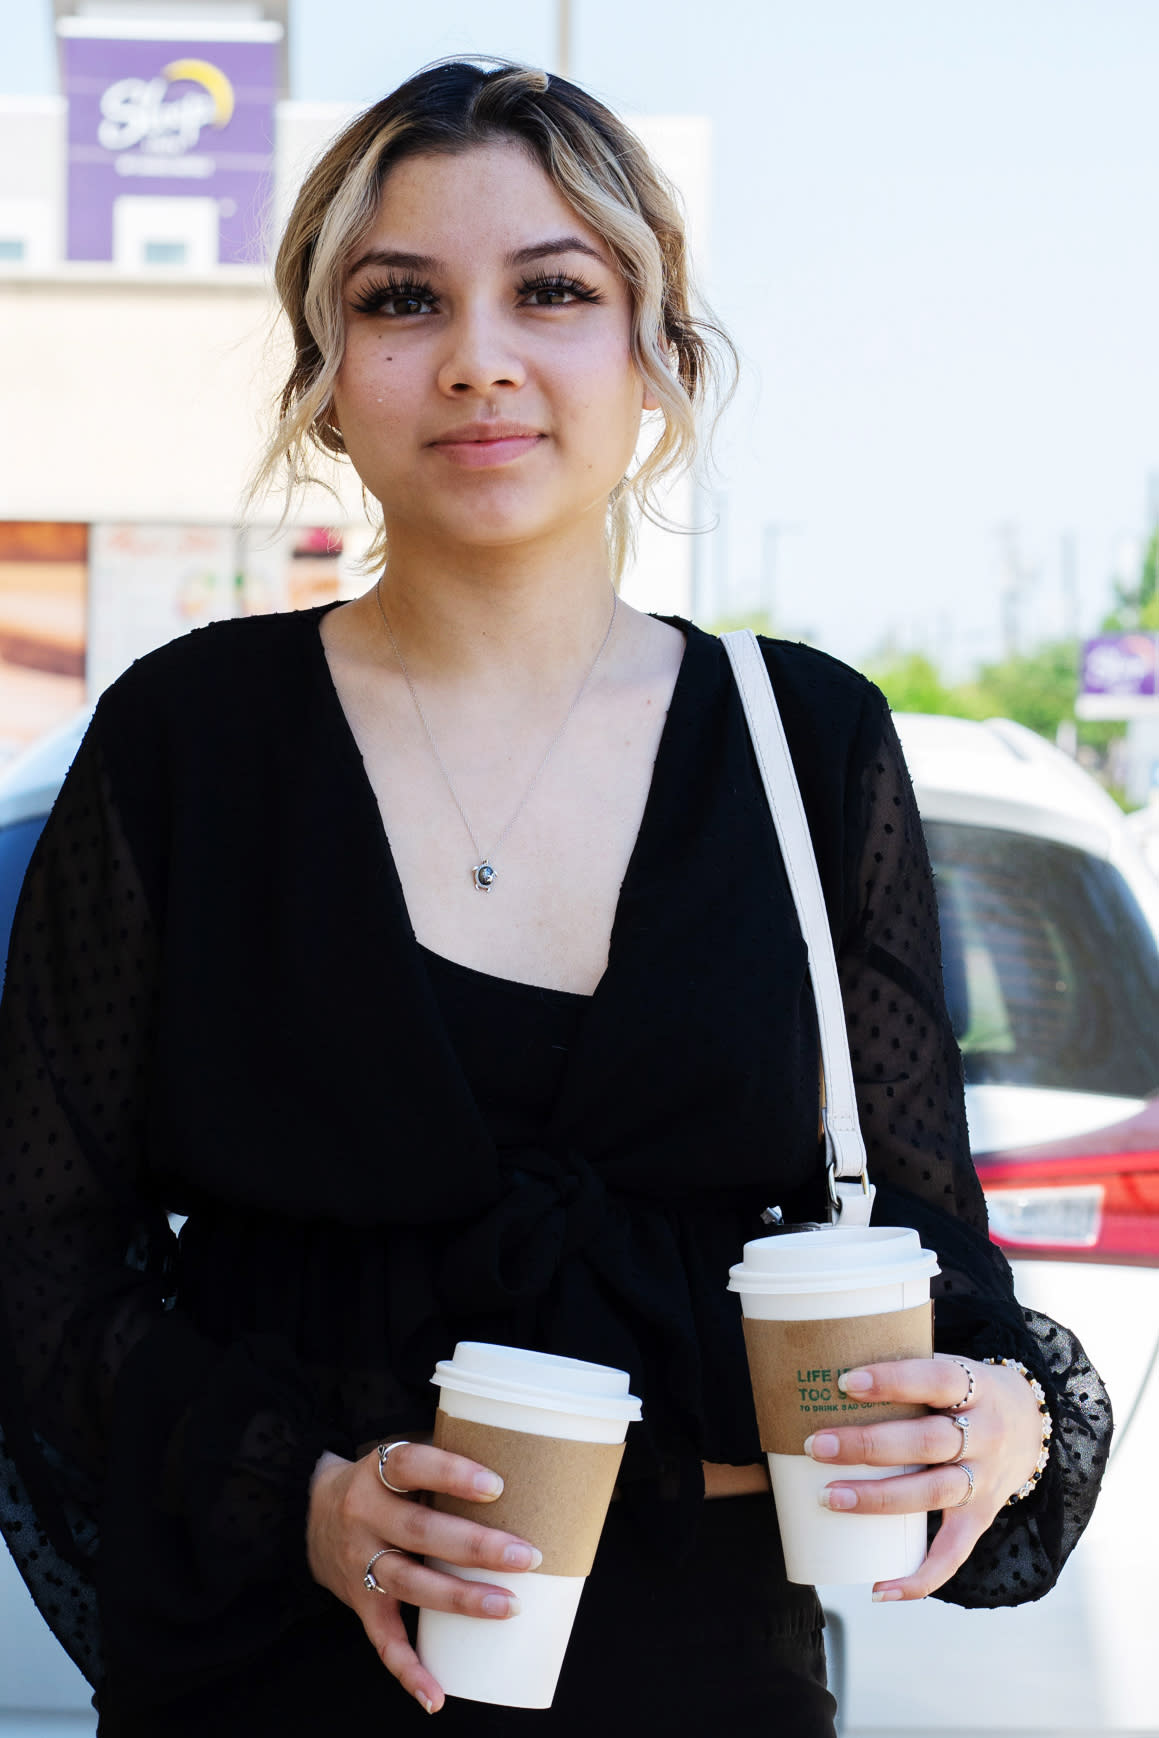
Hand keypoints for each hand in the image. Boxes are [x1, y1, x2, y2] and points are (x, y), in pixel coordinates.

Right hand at [306, 1439, 542, 1713]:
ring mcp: (359, 1562)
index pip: (412, 1465)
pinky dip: (409, 1670)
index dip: (452, 1475)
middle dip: (477, 1546)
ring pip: (410, 1584)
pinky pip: (383, 1640)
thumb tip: (523, 1469)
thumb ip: (445, 1465)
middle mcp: (364, 1516)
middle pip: (420, 1531)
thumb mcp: (401, 1460)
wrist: (312, 1515)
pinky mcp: (358, 1603)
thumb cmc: (385, 1484)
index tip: (497, 1487)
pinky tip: (436, 1695)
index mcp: (378, 1473)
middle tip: (528, 1556)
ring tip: (510, 1606)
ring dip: (462, 1599)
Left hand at [803, 1355, 1044, 1600]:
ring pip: (932, 1493)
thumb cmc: (963, 1389)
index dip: (892, 1381)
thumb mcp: (949, 1364)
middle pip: (927, 1442)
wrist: (1032, 1423)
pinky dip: (919, 1577)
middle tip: (815, 1445)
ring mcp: (985, 1480)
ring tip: (828, 1497)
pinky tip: (879, 1588)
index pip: (935, 1379)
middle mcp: (986, 1434)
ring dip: (877, 1498)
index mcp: (975, 1386)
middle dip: (868, 1445)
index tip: (844, 1383)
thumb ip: (904, 1365)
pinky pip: (952, 1553)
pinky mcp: (981, 1517)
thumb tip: (825, 1353)